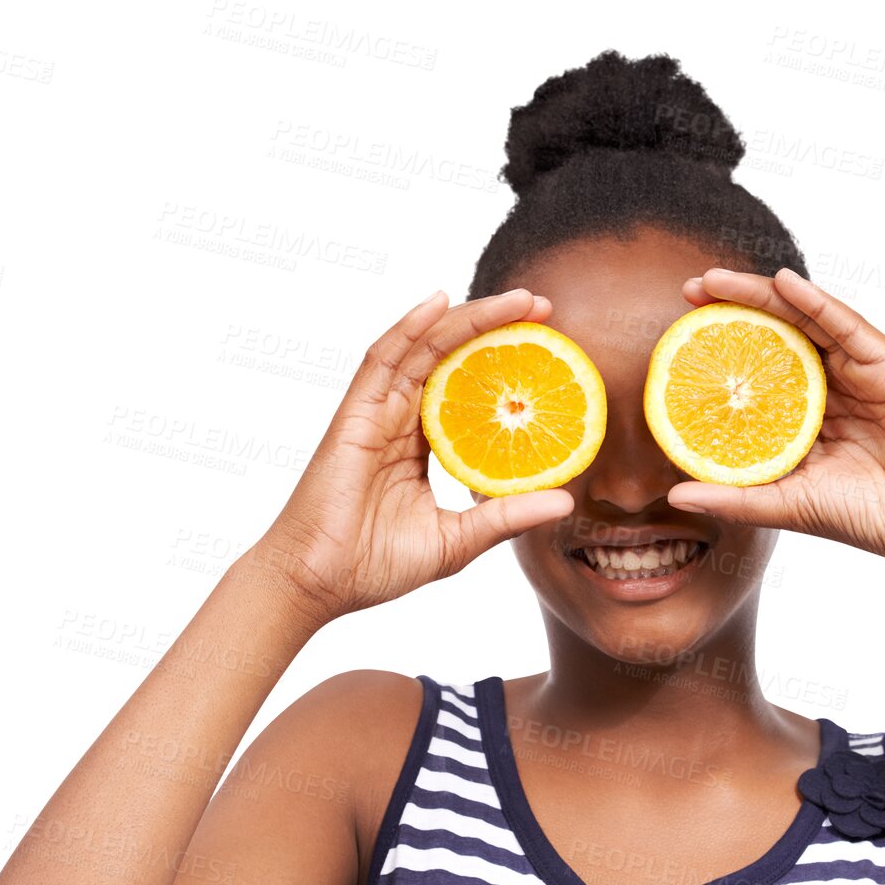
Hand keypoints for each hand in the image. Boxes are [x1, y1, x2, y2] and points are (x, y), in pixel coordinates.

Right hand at [247, 288, 574, 624]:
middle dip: (496, 326)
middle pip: (451, 356)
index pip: (468, 388)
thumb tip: (565, 501)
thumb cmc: (376, 566)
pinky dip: (410, 328)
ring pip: (425, 348)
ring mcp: (375, 413)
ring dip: (468, 318)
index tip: (551, 347)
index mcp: (422, 445)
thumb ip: (504, 517)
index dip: (505, 363)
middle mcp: (399, 420)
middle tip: (543, 307)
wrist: (319, 583)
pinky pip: (383, 360)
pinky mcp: (354, 415)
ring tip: (517, 300)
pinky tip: (441, 302)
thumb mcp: (457, 541)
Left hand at [667, 267, 884, 576]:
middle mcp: (833, 388)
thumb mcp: (790, 505)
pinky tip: (783, 283)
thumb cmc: (872, 519)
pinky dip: (816, 301)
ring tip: (716, 279)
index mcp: (808, 418)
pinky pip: (847, 325)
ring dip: (760, 295)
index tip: (677, 337)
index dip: (719, 351)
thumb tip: (674, 494)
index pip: (757, 373)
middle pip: (776, 336)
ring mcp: (861, 372)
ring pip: (805, 322)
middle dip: (731, 309)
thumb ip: (735, 496)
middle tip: (689, 289)